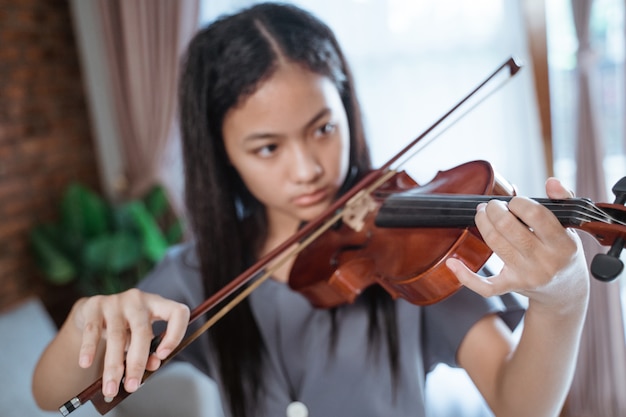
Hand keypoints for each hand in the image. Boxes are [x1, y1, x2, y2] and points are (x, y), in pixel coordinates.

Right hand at [72, 289, 189, 398]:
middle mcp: (139, 299)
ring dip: (113, 366)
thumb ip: (148, 351)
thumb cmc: (125, 329)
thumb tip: (152, 366)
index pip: (178, 312)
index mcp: (158, 305)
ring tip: (110, 388)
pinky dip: (89, 349)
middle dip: (137, 363)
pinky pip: (92, 330)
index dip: (175, 334)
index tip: (162, 356)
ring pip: (117, 336)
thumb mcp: (139, 338)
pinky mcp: (95, 305)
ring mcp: (116, 301)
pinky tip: (86, 363)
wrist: (94, 312)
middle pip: (142, 331)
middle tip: (132, 387)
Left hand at [446, 178, 588, 311]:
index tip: (514, 202)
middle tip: (491, 205)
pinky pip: (486, 286)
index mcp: (563, 243)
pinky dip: (466, 276)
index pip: (536, 214)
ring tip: (482, 213)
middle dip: (494, 209)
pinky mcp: (511, 286)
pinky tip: (452, 263)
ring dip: (482, 223)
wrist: (564, 291)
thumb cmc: (563, 252)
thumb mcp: (570, 227)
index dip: (519, 202)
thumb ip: (562, 200)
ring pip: (495, 244)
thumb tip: (551, 181)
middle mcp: (546, 261)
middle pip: (509, 227)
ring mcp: (527, 275)